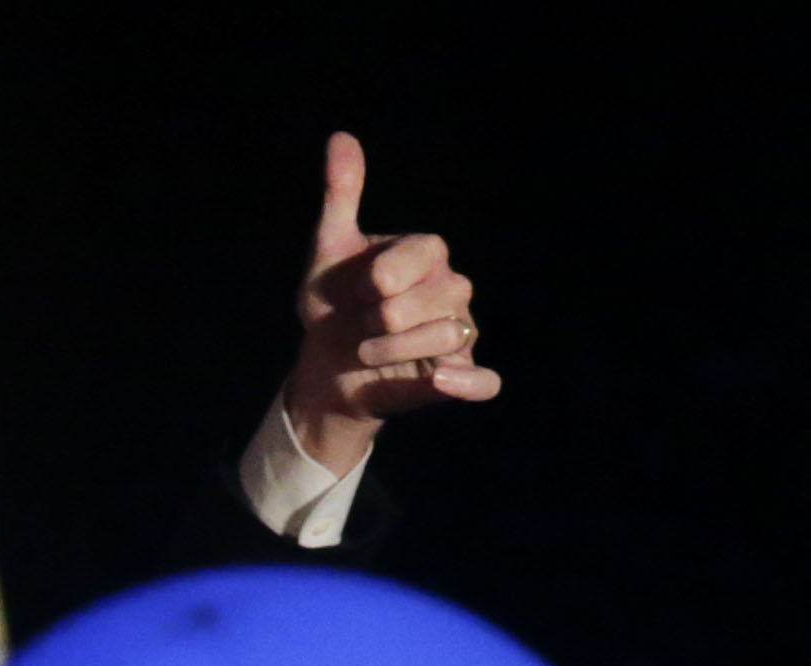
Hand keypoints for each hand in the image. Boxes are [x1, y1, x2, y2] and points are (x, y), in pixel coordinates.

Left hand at [287, 133, 499, 473]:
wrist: (325, 365)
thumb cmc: (333, 304)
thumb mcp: (329, 249)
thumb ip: (341, 195)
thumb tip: (341, 137)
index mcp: (428, 255)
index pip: (424, 254)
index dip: (382, 277)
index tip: (357, 289)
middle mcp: (452, 290)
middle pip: (440, 296)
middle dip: (384, 317)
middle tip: (360, 325)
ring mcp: (460, 333)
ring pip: (449, 337)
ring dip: (396, 350)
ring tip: (366, 352)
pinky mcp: (459, 376)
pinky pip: (485, 382)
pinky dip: (467, 384)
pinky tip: (437, 381)